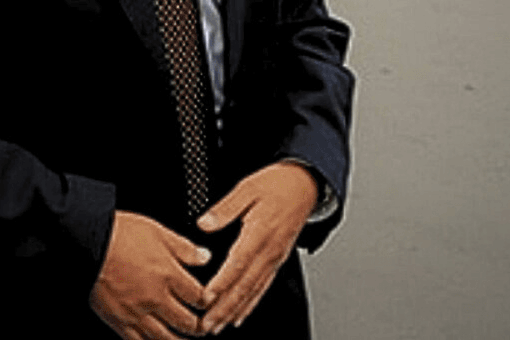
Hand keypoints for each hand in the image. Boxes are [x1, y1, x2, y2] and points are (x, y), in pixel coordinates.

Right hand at [92, 210, 211, 339]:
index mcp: (167, 274)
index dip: (208, 301)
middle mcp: (155, 298)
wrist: (88, 242)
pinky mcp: (118, 321)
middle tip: (204, 328)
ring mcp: (136, 312)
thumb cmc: (119, 233)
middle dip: (199, 327)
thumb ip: (184, 248)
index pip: (198, 296)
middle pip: (186, 322)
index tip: (210, 302)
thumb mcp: (158, 231)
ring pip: (165, 337)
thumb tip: (205, 257)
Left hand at [196, 162, 317, 334]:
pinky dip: (251, 304)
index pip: (238, 263)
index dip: (222, 282)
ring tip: (219, 326)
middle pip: (245, 285)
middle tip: (207, 324)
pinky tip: (240, 315)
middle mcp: (268, 250)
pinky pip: (263, 287)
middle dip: (225, 308)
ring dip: (235, 311)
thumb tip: (205, 224)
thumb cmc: (277, 184)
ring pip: (254, 291)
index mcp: (259, 232)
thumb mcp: (247, 187)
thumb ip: (225, 208)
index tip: (206, 297)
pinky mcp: (277, 260)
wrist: (304, 185)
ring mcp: (274, 258)